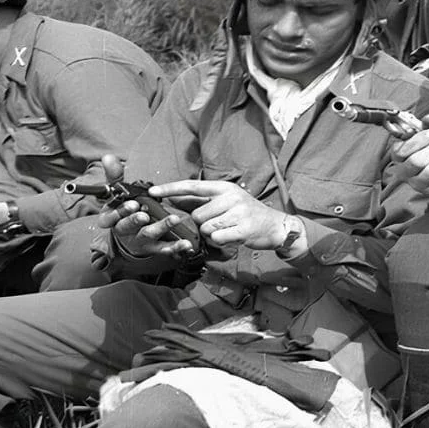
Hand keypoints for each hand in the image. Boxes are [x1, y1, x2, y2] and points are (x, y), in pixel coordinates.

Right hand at [94, 154, 194, 257]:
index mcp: (112, 218)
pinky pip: (163, 248)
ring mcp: (138, 240)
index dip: (120, 212)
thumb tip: (108, 157)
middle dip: (136, 220)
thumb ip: (114, 175)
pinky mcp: (152, 248)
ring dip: (161, 227)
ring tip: (173, 220)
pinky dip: (175, 247)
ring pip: (148, 235)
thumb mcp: (116, 193)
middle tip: (145, 215)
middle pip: (128, 226)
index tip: (132, 205)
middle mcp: (123, 230)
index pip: (111, 217)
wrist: (128, 238)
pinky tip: (185, 243)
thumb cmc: (123, 209)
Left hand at [150, 180, 300, 252]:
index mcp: (223, 188)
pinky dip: (220, 242)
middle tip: (218, 226)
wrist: (275, 226)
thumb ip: (201, 202)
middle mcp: (230, 196)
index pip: (192, 186)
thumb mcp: (225, 202)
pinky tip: (231, 238)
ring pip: (206, 228)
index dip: (170, 189)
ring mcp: (238, 212)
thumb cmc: (245, 214)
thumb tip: (174, 200)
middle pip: (197, 215)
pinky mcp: (243, 228)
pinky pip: (217, 238)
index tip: (153, 192)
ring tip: (226, 231)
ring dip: (211, 235)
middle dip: (202, 225)